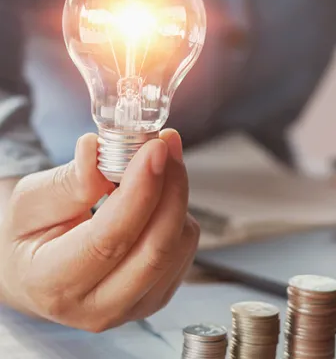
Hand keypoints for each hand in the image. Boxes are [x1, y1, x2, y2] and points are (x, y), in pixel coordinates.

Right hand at [0, 129, 198, 330]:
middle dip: (170, 187)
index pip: (109, 239)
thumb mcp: (31, 201)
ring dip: (176, 194)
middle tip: (166, 143)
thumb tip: (96, 150)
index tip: (154, 148)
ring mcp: (134, 308)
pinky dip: (179, 211)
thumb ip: (67, 181)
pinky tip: (157, 194)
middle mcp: (99, 308)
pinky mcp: (158, 295)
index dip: (139, 190)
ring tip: (155, 164)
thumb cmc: (32, 233)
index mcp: (54, 285)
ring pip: (178, 245)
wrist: (41, 270)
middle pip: (156, 248)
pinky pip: (186, 247)